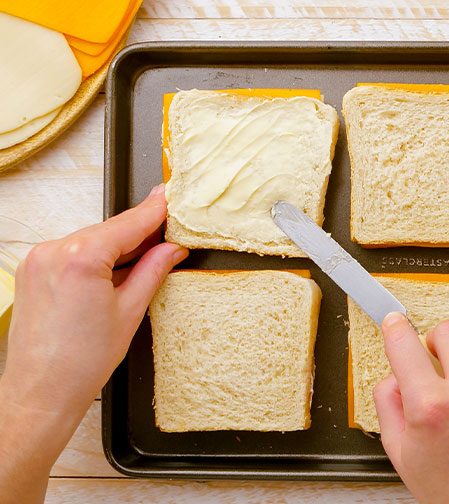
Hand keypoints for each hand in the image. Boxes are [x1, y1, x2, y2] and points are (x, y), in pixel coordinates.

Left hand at [0, 184, 186, 503]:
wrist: (41, 392)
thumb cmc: (82, 362)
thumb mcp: (130, 311)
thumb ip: (152, 271)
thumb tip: (171, 249)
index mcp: (81, 257)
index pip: (129, 223)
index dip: (155, 210)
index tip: (171, 196)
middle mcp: (54, 251)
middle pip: (109, 229)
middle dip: (140, 231)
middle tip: (170, 231)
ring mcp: (39, 260)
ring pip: (91, 240)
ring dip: (119, 245)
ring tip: (147, 256)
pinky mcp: (33, 271)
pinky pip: (73, 252)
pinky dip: (96, 255)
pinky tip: (116, 268)